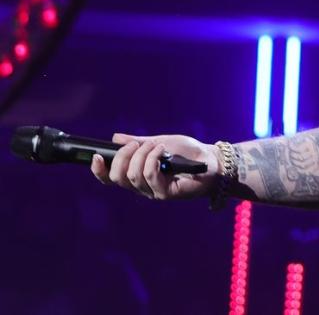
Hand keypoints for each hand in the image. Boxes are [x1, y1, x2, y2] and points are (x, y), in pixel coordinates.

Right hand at [90, 132, 220, 200]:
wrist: (211, 159)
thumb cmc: (187, 152)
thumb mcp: (160, 142)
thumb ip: (138, 142)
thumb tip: (115, 138)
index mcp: (136, 175)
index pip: (110, 179)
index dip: (99, 171)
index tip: (95, 156)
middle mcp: (142, 187)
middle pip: (117, 178)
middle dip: (122, 157)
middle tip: (137, 144)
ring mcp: (153, 191)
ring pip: (133, 176)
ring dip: (142, 155)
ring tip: (157, 145)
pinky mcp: (166, 193)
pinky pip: (150, 176)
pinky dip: (153, 159)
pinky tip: (163, 151)